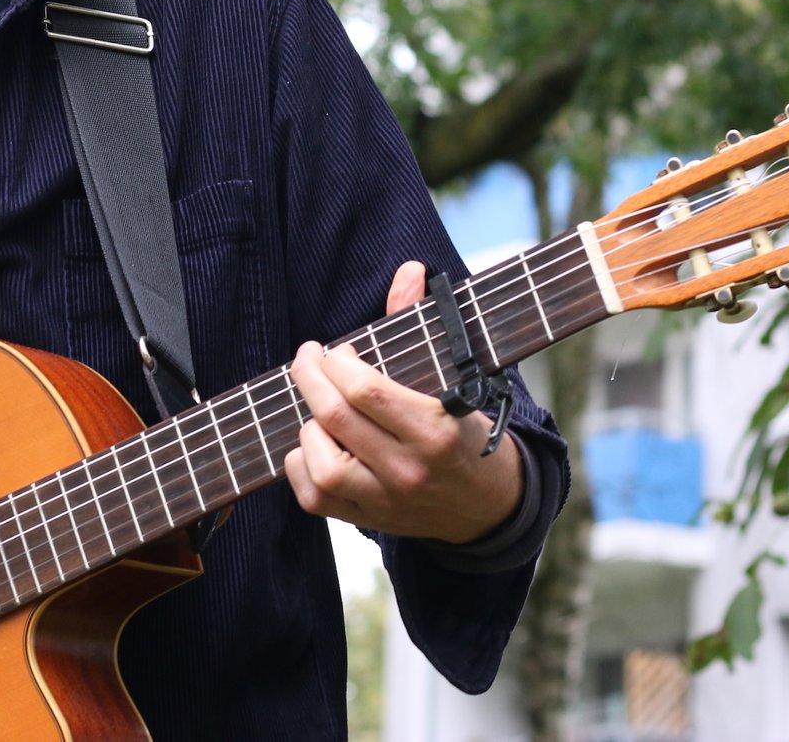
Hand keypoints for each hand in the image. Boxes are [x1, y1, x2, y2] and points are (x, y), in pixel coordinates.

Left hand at [283, 260, 523, 543]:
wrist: (488, 506)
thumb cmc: (464, 430)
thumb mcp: (454, 378)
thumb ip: (419, 323)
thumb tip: (409, 268)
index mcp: (434, 431)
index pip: (365, 391)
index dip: (337, 363)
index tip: (335, 350)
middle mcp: (408, 470)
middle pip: (335, 418)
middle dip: (309, 377)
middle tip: (307, 358)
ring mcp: (385, 501)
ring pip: (319, 463)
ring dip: (308, 425)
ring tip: (321, 408)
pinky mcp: (367, 521)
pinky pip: (313, 497)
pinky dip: (301, 464)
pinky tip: (314, 441)